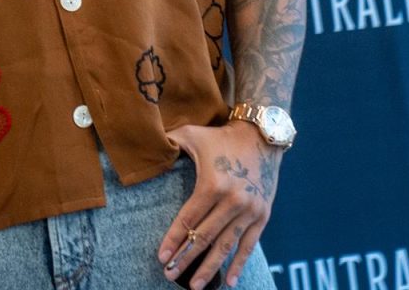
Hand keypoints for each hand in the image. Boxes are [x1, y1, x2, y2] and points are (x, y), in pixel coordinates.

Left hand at [158, 122, 281, 288]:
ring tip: (195, 285)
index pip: (188, 220)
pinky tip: (230, 281)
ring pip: (226, 246)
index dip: (173, 240)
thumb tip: (145, 147)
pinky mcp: (262, 215)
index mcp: (212, 184)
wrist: (262, 136)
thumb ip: (168, 143)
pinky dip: (239, 264)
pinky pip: (249, 245)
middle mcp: (232, 201)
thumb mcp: (191, 135)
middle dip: (186, 259)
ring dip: (210, 268)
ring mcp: (249, 211)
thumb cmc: (220, 136)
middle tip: (170, 275)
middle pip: (204, 237)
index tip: (162, 257)